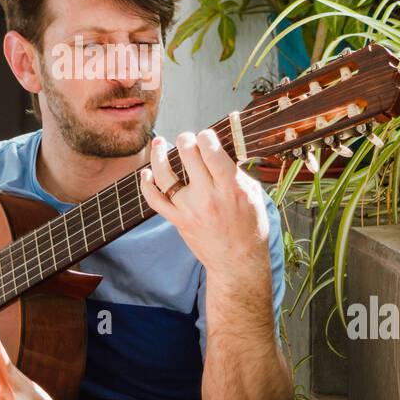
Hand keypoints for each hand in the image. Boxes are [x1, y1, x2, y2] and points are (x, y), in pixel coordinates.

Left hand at [138, 129, 270, 280]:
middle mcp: (208, 197)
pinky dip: (146, 185)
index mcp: (231, 188)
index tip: (206, 136)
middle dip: (186, 140)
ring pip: (165, 175)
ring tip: (158, 143)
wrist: (238, 262)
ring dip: (158, 155)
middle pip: (188, 156)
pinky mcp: (178, 220)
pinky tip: (146, 173)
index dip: (206, 137)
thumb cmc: (250, 226)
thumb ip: (235, 172)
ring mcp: (190, 209)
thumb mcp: (252, 195)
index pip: (211, 152)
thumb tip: (218, 151)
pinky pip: (154, 200)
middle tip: (187, 139)